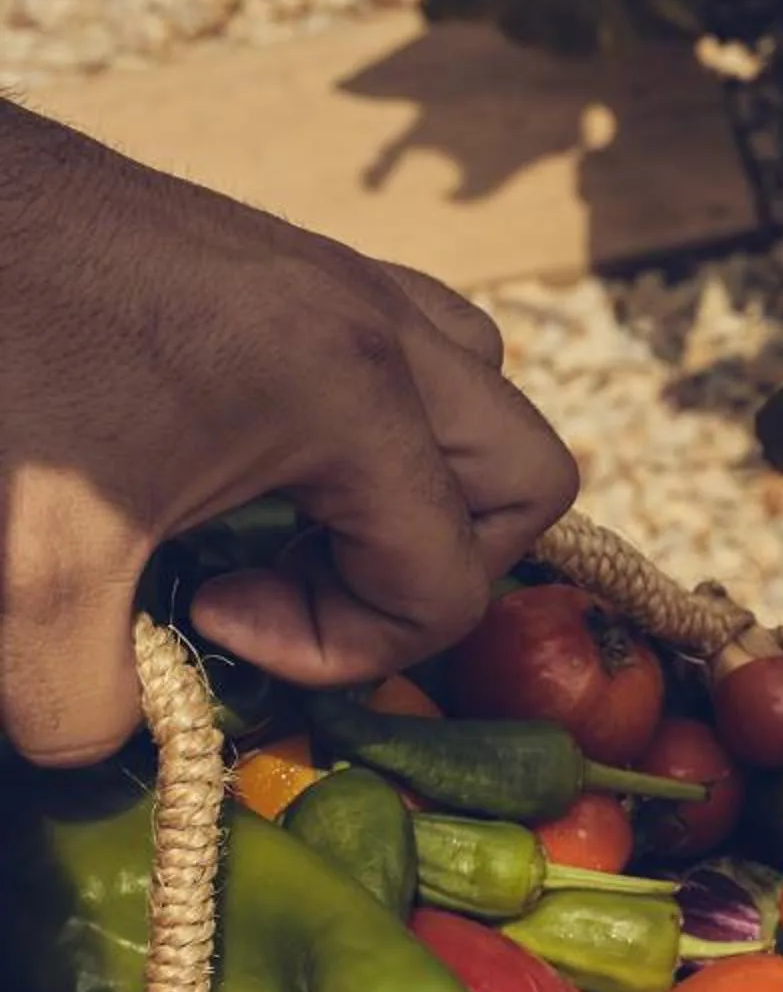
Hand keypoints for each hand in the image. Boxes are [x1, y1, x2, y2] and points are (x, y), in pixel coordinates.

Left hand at [0, 100, 576, 765]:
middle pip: (524, 479)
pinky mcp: (286, 254)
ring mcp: (339, 276)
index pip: (447, 579)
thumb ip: (82, 695)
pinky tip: (261, 446)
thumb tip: (112, 737)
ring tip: (304, 516)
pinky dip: (376, 413)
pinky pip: (408, 340)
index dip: (342, 644)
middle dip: (436, 565)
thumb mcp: (22, 565)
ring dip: (425, 479)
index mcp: (352, 394)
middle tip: (304, 582)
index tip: (212, 617)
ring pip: (482, 392)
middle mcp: (377, 325)